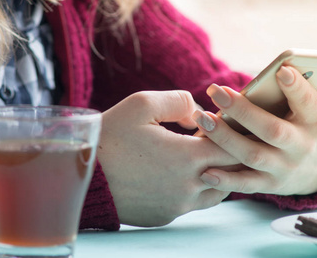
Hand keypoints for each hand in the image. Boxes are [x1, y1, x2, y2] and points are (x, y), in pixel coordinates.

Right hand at [98, 90, 235, 226]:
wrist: (82, 176)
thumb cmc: (110, 137)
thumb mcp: (142, 104)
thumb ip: (180, 102)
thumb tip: (199, 115)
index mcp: (187, 157)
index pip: (234, 146)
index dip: (234, 132)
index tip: (228, 122)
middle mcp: (189, 186)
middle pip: (232, 171)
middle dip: (231, 152)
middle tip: (221, 137)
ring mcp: (178, 205)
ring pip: (218, 191)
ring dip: (218, 173)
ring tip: (204, 155)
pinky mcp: (166, 215)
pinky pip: (195, 203)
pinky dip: (198, 188)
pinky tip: (183, 174)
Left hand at [195, 65, 316, 195]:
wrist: (315, 169)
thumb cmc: (310, 123)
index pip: (309, 103)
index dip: (296, 89)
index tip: (281, 70)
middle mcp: (301, 147)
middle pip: (271, 130)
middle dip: (242, 111)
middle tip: (215, 89)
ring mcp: (284, 168)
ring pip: (252, 155)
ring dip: (225, 138)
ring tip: (201, 118)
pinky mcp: (269, 185)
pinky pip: (246, 184)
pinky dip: (225, 179)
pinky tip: (204, 169)